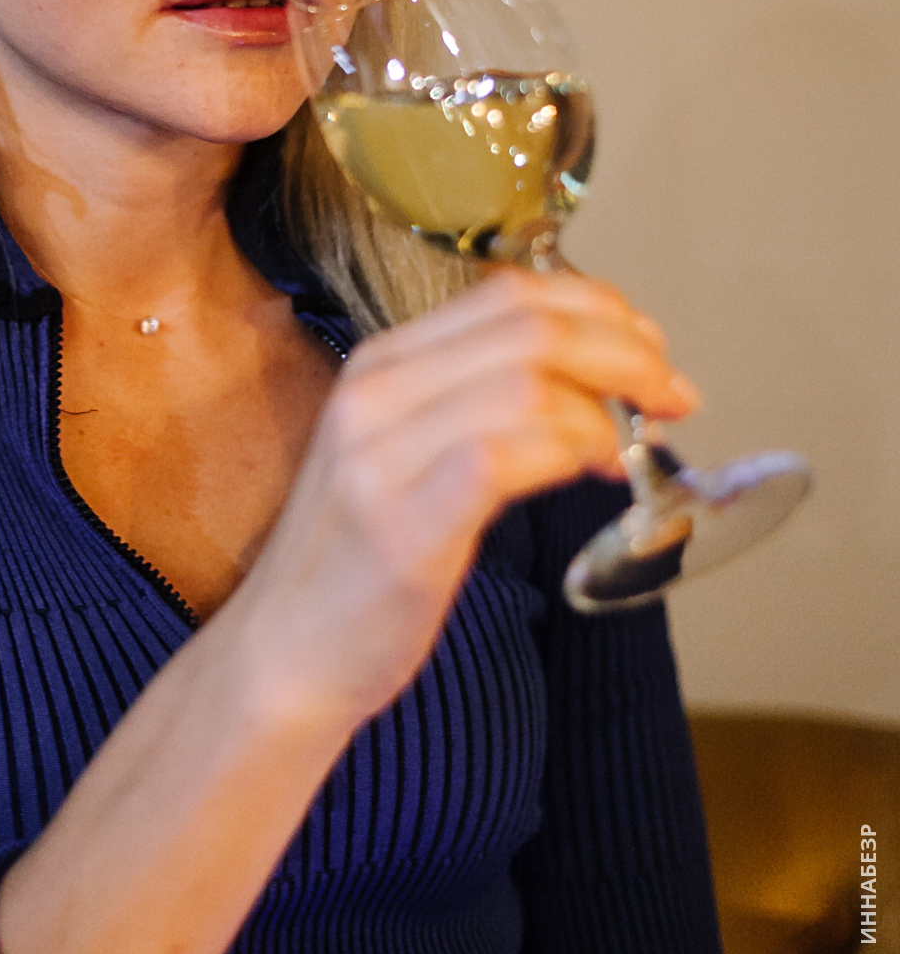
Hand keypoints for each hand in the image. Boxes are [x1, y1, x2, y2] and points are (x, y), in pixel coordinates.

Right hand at [238, 267, 698, 726]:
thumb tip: (593, 392)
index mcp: (380, 366)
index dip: (596, 308)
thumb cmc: (359, 570)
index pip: (506, 293)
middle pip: (529, 326)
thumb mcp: (407, 461)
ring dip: (609, 405)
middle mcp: (375, 392)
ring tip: (637, 447)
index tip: (647, 348)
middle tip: (672, 394)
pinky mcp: (403, 522)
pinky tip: (599, 474)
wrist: (282, 660)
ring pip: (527, 380)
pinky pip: (506, 451)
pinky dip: (573, 450)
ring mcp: (381, 454)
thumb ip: (478, 412)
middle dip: (624, 350)